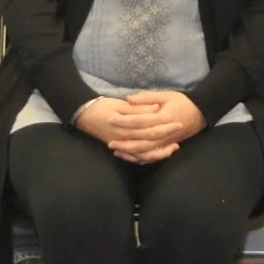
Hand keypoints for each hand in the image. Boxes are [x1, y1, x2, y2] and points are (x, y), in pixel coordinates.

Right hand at [71, 95, 187, 162]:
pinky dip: (145, 158)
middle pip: (149, 144)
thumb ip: (138, 108)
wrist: (83, 114)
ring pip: (142, 155)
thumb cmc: (102, 106)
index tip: (179, 124)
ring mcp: (121, 146)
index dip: (166, 127)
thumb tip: (156, 109)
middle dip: (165, 143)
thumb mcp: (120, 104)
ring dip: (158, 154)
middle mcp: (125, 139)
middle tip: (179, 140)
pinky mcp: (119, 148)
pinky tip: (155, 155)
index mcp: (127, 127)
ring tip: (171, 149)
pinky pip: (134, 158)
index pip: (151, 129)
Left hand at [106, 90, 206, 162]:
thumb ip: (147, 98)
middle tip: (108, 140)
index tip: (110, 119)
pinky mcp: (166, 147)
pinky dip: (139, 158)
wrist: (199, 114)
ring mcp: (165, 143)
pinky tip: (127, 156)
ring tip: (115, 150)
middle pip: (141, 140)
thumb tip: (128, 99)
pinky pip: (151, 157)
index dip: (125, 121)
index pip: (140, 121)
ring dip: (130, 152)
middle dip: (124, 141)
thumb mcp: (166, 95)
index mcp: (163, 118)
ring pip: (145, 152)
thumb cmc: (182, 102)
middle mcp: (165, 133)